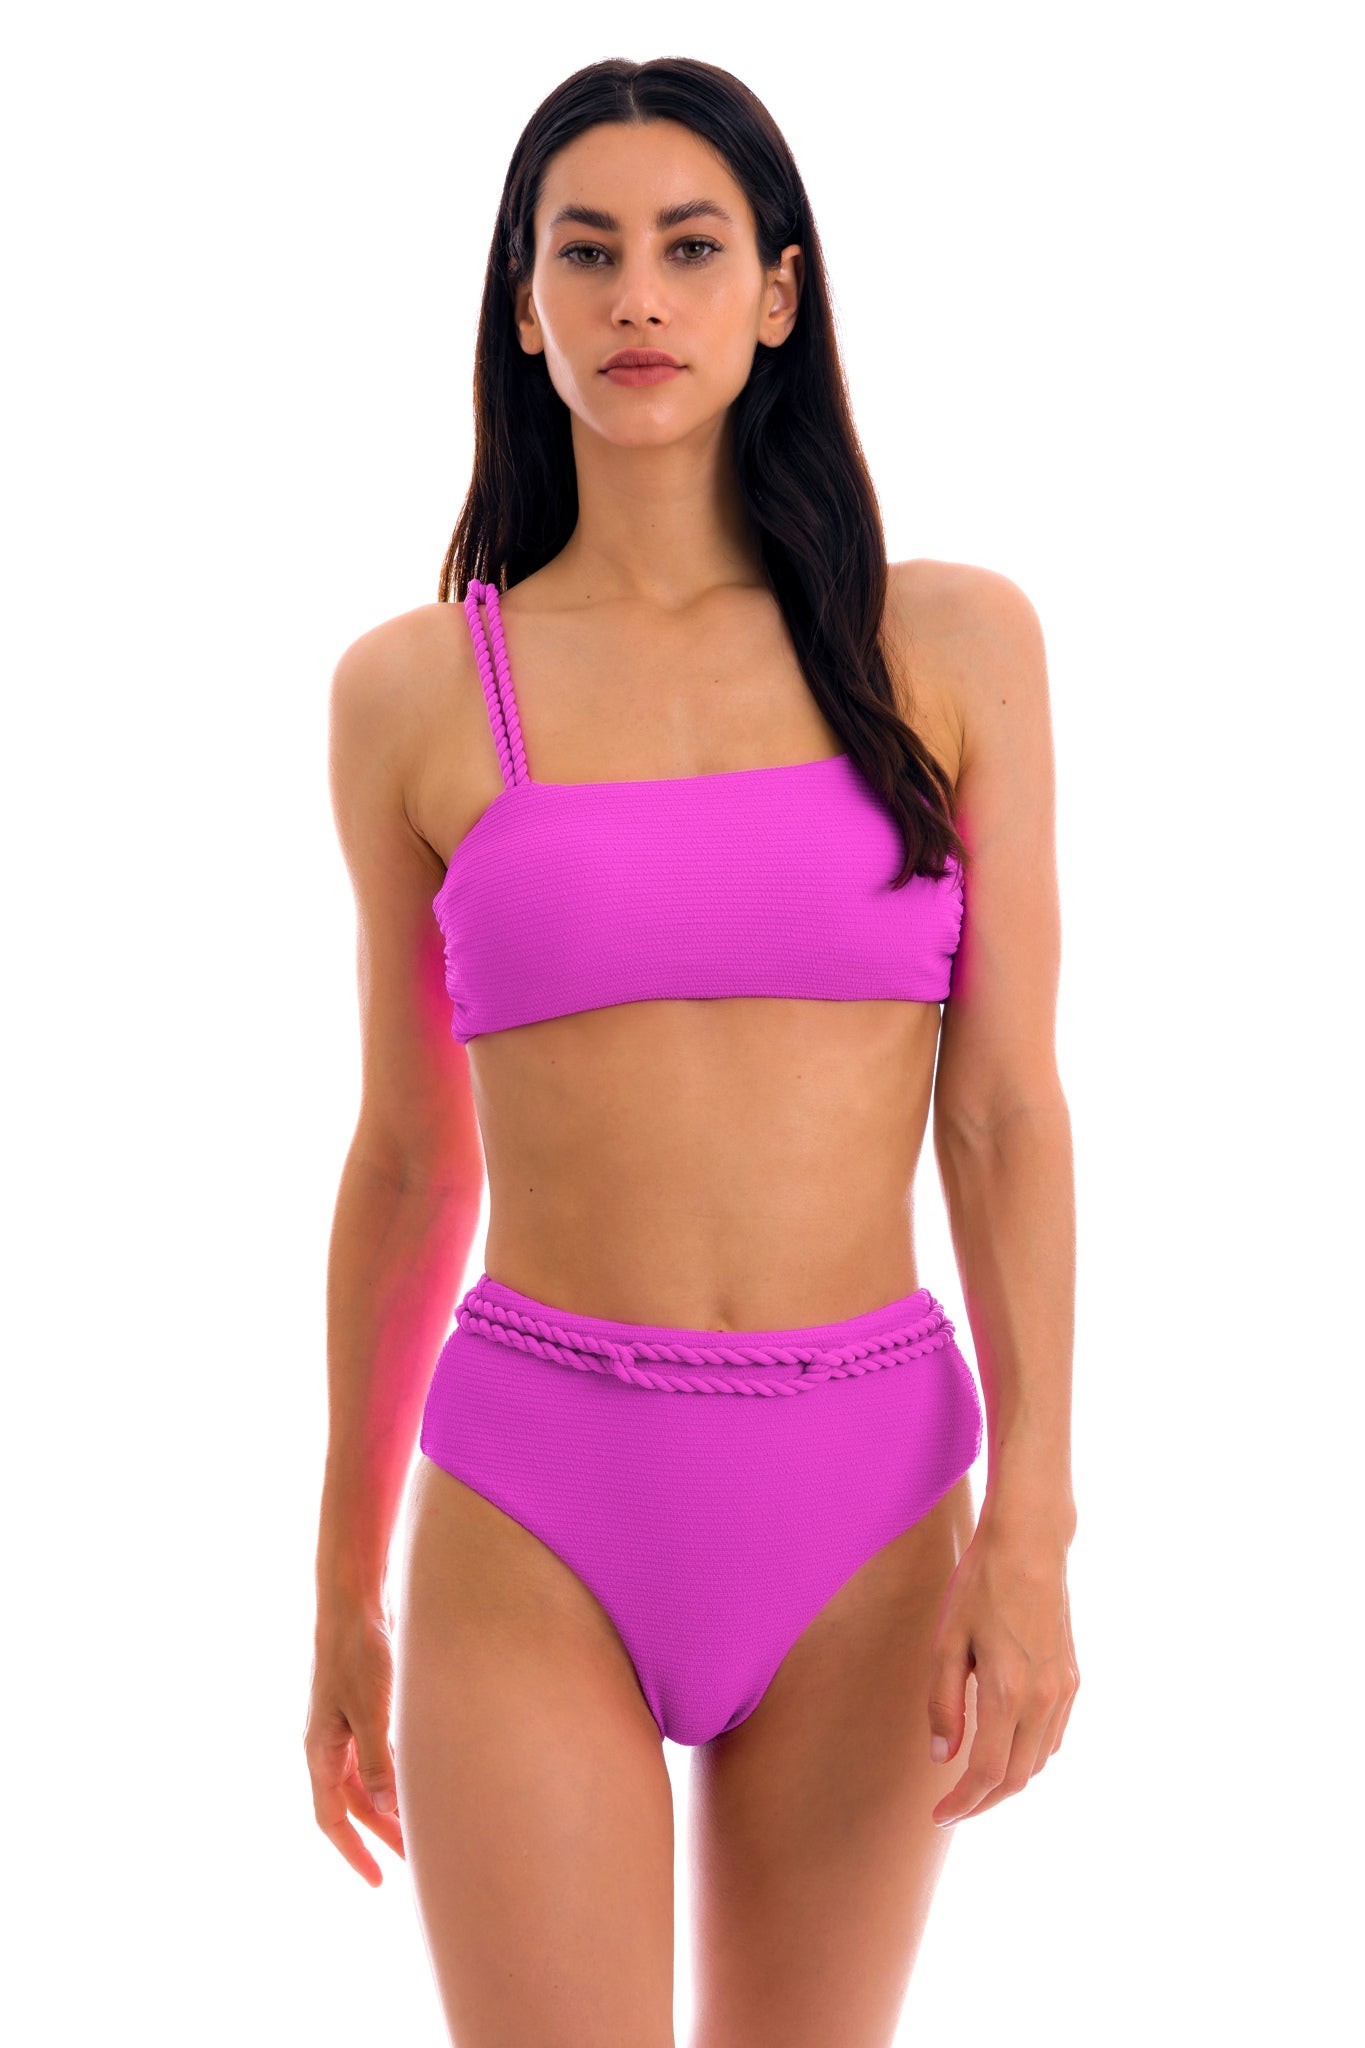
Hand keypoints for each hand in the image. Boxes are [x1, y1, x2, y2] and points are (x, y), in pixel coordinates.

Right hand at [303, 1599, 405, 1885]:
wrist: (354, 1602)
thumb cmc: (358, 1653)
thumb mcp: (370, 1709)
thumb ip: (379, 1760)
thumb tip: (387, 1811)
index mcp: (320, 1750)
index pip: (332, 1817)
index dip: (353, 1852)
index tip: (377, 1880)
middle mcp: (329, 1744)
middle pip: (355, 1803)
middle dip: (383, 1834)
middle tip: (417, 1861)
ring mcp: (345, 1726)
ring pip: (368, 1781)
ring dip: (392, 1805)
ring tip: (425, 1827)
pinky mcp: (363, 1708)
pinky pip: (377, 1755)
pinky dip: (396, 1774)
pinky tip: (423, 1781)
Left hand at [926, 1514, 1078, 1825]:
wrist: (1030, 1544)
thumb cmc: (979, 1585)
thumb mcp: (946, 1641)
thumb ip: (943, 1703)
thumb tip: (942, 1758)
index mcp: (1007, 1690)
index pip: (987, 1772)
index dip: (963, 1802)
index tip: (939, 1814)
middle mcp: (1042, 1698)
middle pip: (1017, 1777)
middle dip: (984, 1802)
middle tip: (953, 1808)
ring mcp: (1063, 1690)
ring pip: (1039, 1761)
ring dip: (1008, 1781)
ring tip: (974, 1783)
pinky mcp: (1072, 1678)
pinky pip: (1053, 1736)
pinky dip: (1029, 1755)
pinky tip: (1006, 1749)